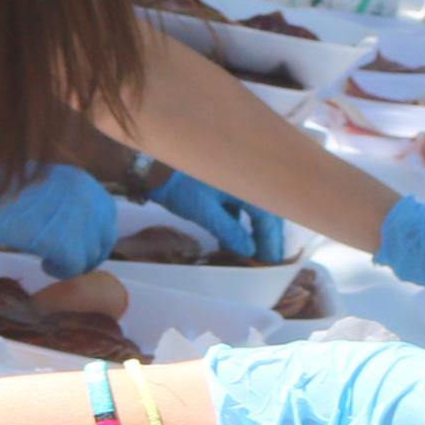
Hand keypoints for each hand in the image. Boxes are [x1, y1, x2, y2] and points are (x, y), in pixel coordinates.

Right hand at [0, 164, 121, 274]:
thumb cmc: (2, 185)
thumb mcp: (41, 182)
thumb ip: (59, 200)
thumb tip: (65, 224)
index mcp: (82, 182)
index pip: (105, 215)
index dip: (95, 235)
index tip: (81, 245)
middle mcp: (89, 198)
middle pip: (104, 238)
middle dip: (89, 254)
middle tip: (68, 262)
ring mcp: (80, 221)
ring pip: (90, 256)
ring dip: (73, 264)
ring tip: (51, 263)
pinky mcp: (65, 243)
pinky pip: (74, 267)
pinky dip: (60, 271)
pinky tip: (45, 266)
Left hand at [141, 168, 287, 263]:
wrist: (152, 163)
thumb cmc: (180, 186)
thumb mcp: (205, 212)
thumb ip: (230, 231)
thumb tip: (249, 250)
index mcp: (247, 183)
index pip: (268, 217)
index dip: (271, 241)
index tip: (271, 261)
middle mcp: (246, 179)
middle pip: (265, 210)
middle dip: (266, 235)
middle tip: (266, 258)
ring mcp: (234, 179)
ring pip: (252, 207)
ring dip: (253, 227)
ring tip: (252, 250)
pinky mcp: (222, 182)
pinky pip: (238, 202)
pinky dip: (238, 219)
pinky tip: (232, 235)